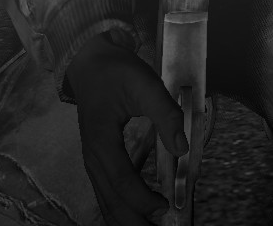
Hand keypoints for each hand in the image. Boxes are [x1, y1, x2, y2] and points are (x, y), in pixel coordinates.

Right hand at [65, 35, 186, 225]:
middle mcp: (93, 157)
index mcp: (101, 141)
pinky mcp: (98, 161)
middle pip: (110, 200)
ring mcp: (93, 161)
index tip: (164, 208)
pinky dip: (120, 209)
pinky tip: (135, 220)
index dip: (141, 199)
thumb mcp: (144, 84)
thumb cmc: (116, 72)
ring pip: (107, 201)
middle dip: (133, 222)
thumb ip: (165, 114)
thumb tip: (182, 147)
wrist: (89, 62)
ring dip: (126, 220)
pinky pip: (106, 193)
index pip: (121, 180)